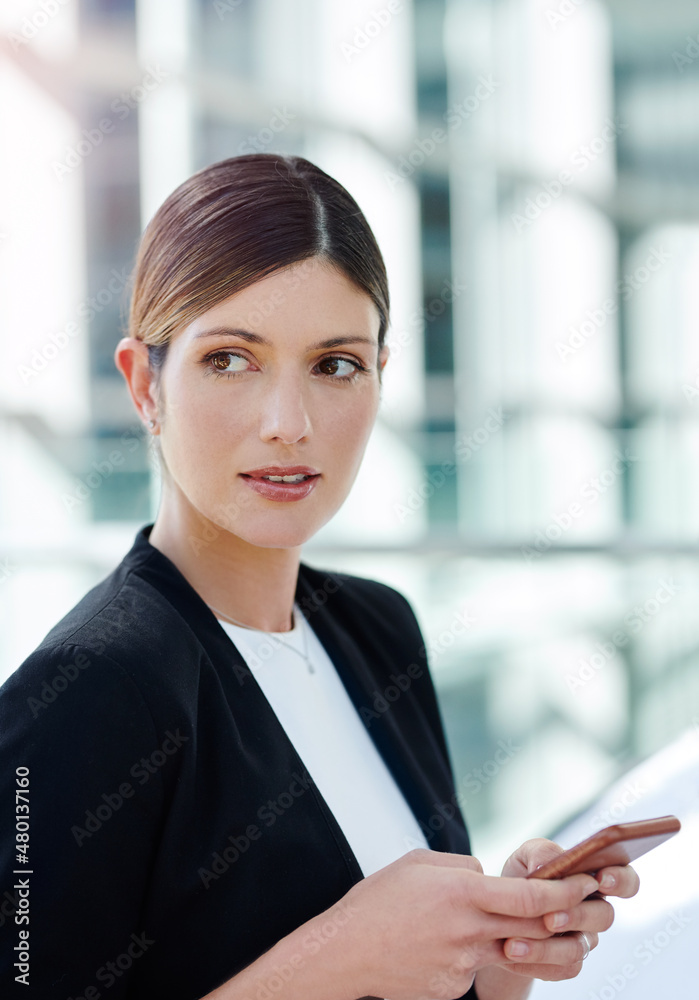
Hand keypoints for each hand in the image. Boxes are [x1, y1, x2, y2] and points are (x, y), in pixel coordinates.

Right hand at [328, 847, 599, 999]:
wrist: (343, 954)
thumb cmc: (377, 902)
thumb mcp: (418, 864)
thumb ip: (463, 867)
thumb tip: (490, 877)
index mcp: (462, 892)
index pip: (531, 894)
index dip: (565, 890)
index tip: (585, 882)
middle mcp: (469, 931)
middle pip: (535, 927)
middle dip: (561, 915)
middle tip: (580, 903)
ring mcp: (463, 965)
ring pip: (511, 949)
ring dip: (523, 938)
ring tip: (515, 924)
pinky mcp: (454, 989)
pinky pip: (478, 968)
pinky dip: (475, 955)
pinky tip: (443, 946)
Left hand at [475, 838, 639, 993]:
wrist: (499, 912)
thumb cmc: (522, 876)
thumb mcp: (526, 855)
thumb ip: (541, 852)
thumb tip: (546, 865)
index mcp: (592, 879)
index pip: (625, 880)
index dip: (620, 880)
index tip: (602, 878)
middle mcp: (594, 910)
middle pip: (604, 917)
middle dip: (577, 916)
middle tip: (550, 918)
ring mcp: (584, 939)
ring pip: (579, 948)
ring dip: (547, 946)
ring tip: (515, 942)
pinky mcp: (567, 964)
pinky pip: (561, 969)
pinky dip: (534, 962)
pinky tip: (511, 953)